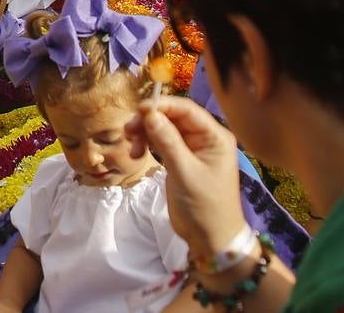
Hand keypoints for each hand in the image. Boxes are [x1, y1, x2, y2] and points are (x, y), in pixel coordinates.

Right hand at [125, 96, 246, 258]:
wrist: (210, 239)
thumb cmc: (204, 206)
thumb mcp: (185, 172)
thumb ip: (168, 142)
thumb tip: (150, 114)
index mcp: (215, 137)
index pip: (187, 110)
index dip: (163, 105)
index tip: (140, 109)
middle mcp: (204, 138)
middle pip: (173, 117)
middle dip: (150, 120)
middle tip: (128, 130)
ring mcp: (192, 149)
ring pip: (164, 129)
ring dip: (146, 133)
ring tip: (132, 148)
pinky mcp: (180, 160)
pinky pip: (162, 142)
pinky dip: (148, 144)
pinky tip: (138, 154)